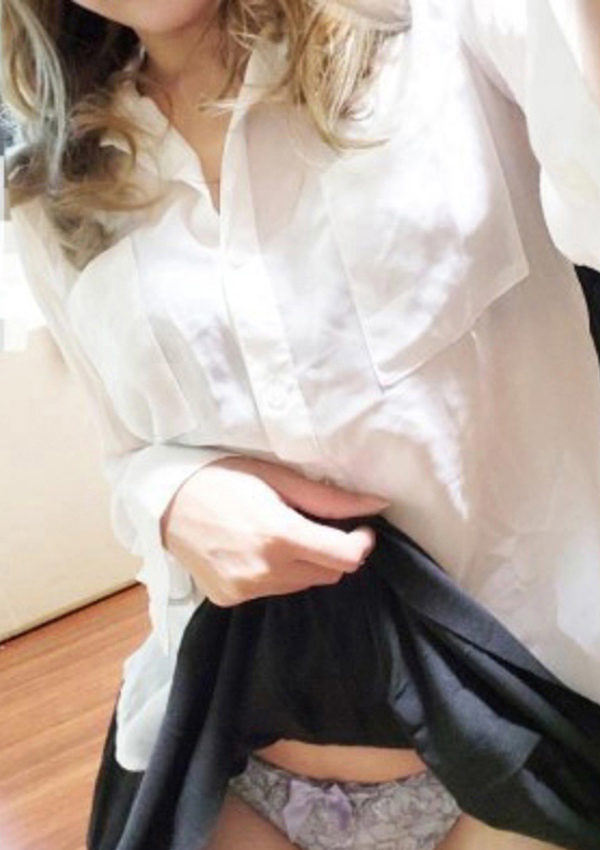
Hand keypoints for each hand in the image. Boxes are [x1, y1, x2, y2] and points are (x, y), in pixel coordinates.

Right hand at [160, 455, 390, 606]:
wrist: (164, 501)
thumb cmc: (222, 478)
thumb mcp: (277, 478)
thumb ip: (328, 499)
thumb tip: (377, 504)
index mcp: (280, 536)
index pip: (346, 558)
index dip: (361, 542)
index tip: (358, 528)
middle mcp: (264, 571)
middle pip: (328, 574)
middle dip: (332, 551)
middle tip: (313, 525)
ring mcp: (245, 590)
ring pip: (302, 585)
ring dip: (304, 563)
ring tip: (278, 534)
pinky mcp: (229, 599)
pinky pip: (272, 591)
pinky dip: (275, 574)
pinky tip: (254, 550)